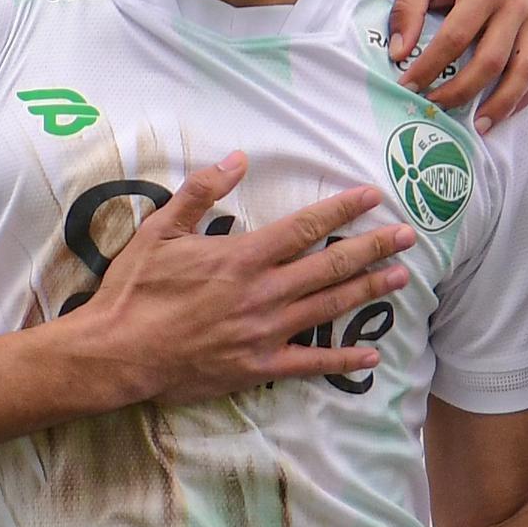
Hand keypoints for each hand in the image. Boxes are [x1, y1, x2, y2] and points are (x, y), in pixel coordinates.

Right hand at [66, 155, 412, 408]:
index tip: (372, 197)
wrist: (117, 352)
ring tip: (400, 278)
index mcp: (242, 257)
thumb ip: (200, 193)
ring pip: (329, 308)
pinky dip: (343, 358)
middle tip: (409, 236)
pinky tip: (372, 354)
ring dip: (368, 291)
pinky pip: (310, 363)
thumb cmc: (135, 290)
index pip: (306, 227)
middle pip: (331, 266)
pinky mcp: (259, 367)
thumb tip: (238, 159)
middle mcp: (263, 293)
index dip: (343, 210)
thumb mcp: (160, 231)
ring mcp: (265, 333)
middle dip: (374, 248)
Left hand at [387, 0, 527, 126]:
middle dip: (461, 91)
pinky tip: (503, 111)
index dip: (429, 66)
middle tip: (434, 108)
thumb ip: (407, 7)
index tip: (406, 85)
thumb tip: (398, 52)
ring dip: (502, 103)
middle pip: (492, 60)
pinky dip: (525, 93)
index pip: (456, 37)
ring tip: (478, 127)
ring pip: (526, 70)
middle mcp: (518, 0)